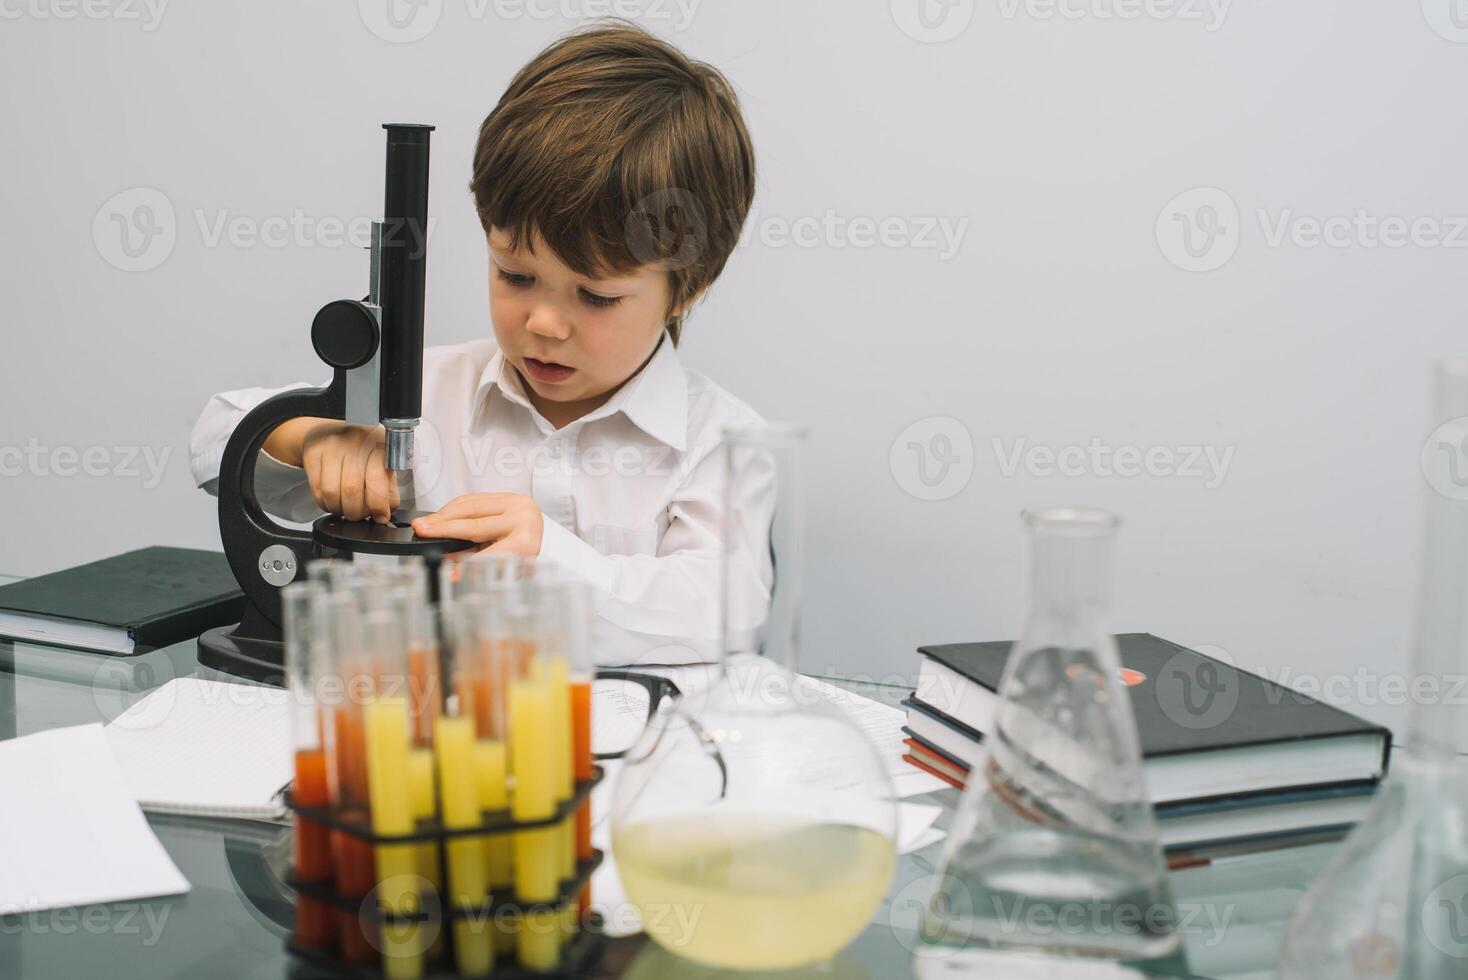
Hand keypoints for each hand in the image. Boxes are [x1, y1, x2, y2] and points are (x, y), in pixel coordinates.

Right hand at [301, 422, 399, 522]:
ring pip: (332, 493)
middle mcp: (355, 443)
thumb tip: (384, 514)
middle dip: (356, 511)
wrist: (333, 432)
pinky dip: (325, 504)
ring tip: (345, 508)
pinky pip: (317, 490)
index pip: (376, 480)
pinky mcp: (313, 454)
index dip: (377, 504)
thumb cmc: (363, 452)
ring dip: (339, 509)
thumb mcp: (384, 465)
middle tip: (359, 514)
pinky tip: (333, 501)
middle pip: (352, 489)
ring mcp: (332, 447)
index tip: (380, 516)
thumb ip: (388, 489)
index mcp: (378, 445)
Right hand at [412, 493, 544, 557]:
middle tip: (422, 531)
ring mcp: (515, 503)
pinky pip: (472, 498)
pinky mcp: (505, 494)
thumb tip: (452, 572)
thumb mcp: (500, 566)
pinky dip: (452, 508)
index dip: (465, 559)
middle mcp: (523, 519)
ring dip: (443, 515)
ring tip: (424, 524)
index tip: (444, 564)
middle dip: (445, 528)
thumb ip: (475, 565)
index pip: (491, 551)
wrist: (535, 532)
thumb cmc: (518, 554)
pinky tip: (438, 516)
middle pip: (476, 525)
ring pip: (471, 507)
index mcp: (526, 543)